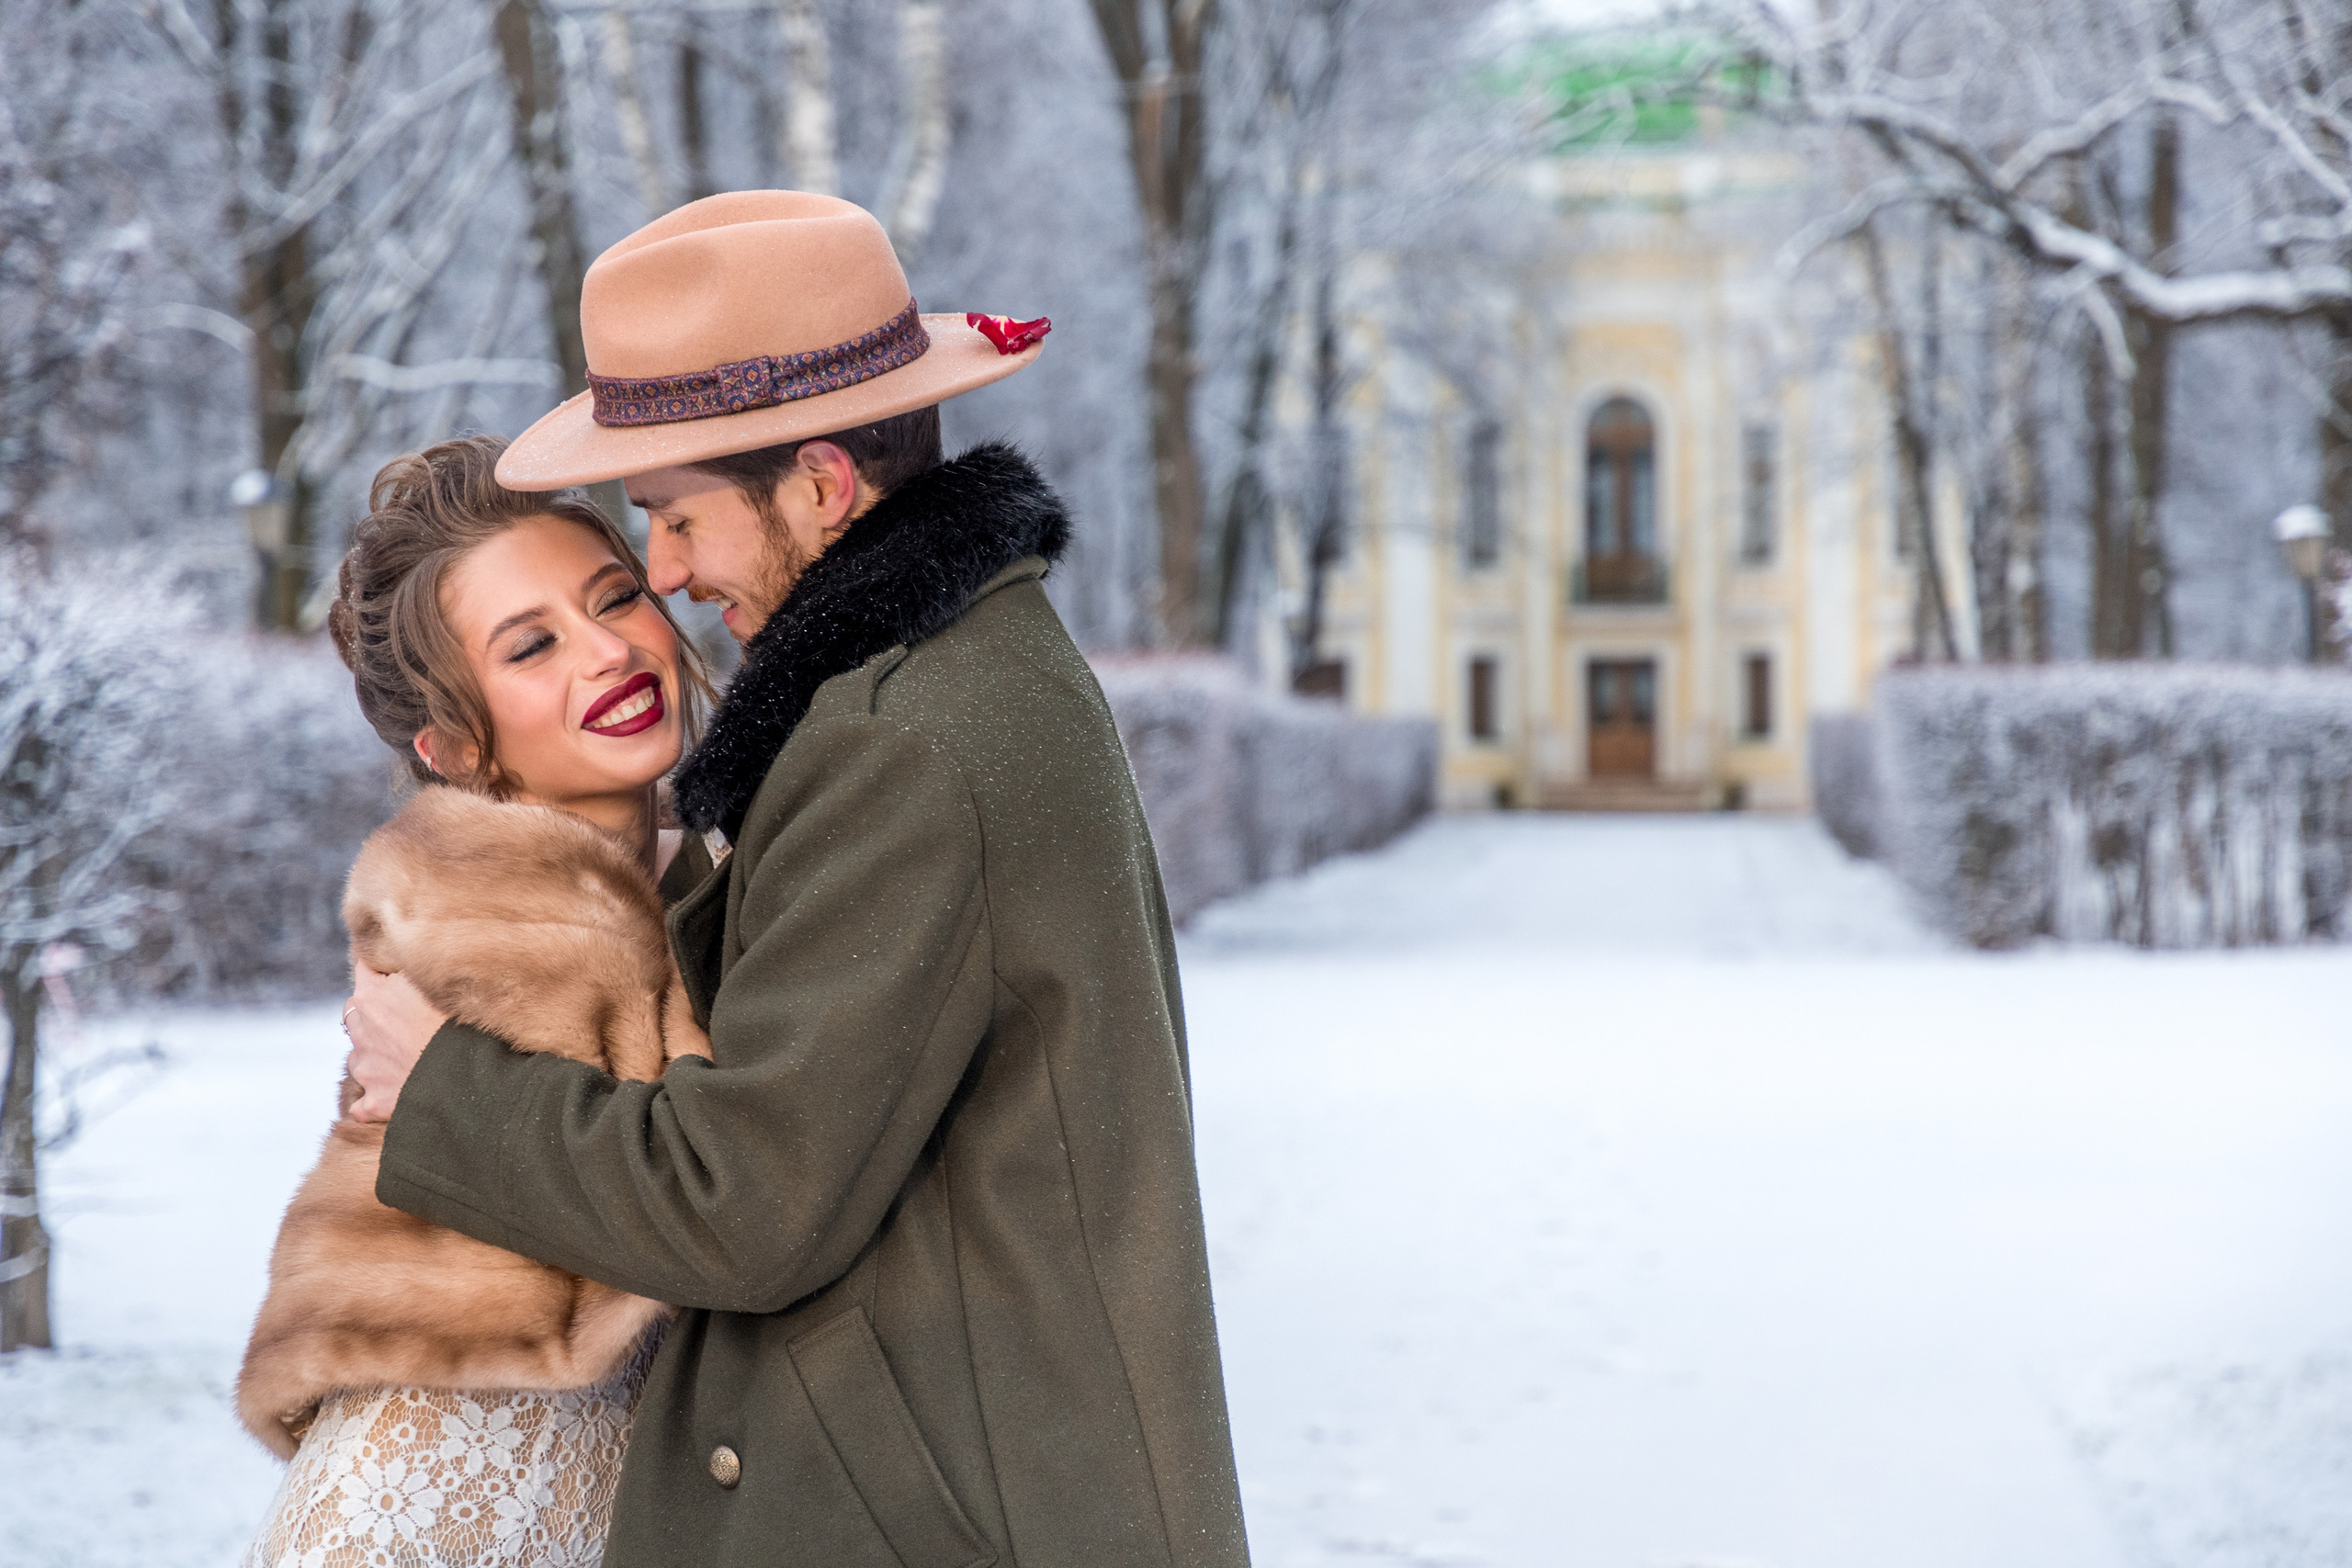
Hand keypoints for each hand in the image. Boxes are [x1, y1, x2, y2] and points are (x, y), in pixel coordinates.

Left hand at [342, 961, 447, 1122]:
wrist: (465, 1078)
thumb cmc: (459, 1024)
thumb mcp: (437, 980)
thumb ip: (414, 968)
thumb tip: (411, 954)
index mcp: (371, 996)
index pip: (365, 969)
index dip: (383, 971)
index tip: (398, 974)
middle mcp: (360, 1030)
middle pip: (355, 1012)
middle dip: (373, 1012)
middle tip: (405, 1016)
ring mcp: (365, 1068)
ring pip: (359, 1055)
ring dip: (374, 1054)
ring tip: (406, 1055)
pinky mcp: (374, 1101)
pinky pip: (363, 1105)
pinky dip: (374, 1100)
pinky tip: (390, 1096)